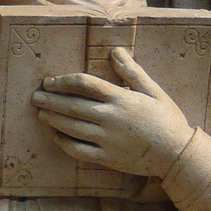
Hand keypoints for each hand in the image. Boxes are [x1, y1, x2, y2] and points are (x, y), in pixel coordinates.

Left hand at [32, 47, 193, 178]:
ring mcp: (106, 140)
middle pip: (72, 106)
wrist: (175, 154)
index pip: (84, 84)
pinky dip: (64, 143)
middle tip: (35, 95)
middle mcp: (110, 118)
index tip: (51, 80)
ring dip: (53, 119)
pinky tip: (56, 137)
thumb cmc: (166, 119)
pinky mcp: (106, 159)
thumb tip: (115, 51)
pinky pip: (79, 151)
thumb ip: (132, 72)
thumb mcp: (153, 90)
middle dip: (51, 100)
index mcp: (121, 99)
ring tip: (40, 113)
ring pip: (71, 128)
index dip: (64, 81)